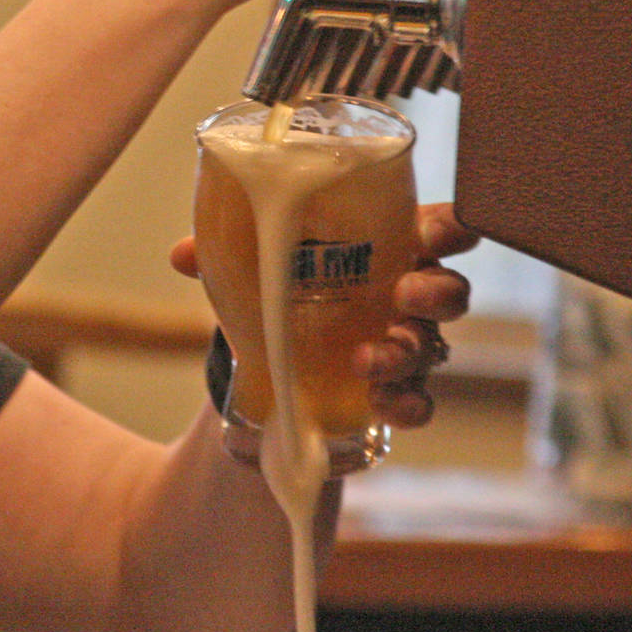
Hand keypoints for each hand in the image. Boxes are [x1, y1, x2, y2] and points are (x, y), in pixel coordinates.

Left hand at [170, 201, 474, 441]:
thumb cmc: (284, 286)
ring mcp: (407, 345)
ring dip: (403, 352)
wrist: (277, 355)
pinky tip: (380, 403)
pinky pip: (418, 402)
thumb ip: (225, 252)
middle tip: (404, 293)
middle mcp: (407, 293)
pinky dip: (404, 404)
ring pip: (431, 347)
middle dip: (435, 292)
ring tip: (364, 359)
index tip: (435, 231)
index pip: (437, 228)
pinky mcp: (397, 391)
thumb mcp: (256, 262)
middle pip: (449, 290)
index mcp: (387, 244)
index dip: (448, 227)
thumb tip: (182, 254)